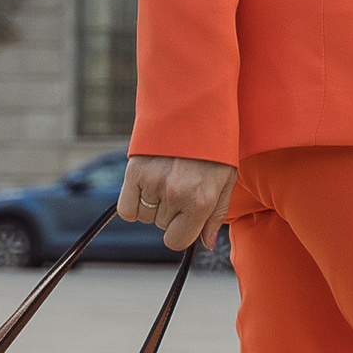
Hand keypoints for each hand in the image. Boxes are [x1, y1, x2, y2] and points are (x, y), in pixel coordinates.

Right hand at [119, 154, 235, 253]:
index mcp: (201, 200)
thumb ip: (216, 215)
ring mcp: (153, 182)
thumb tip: (206, 243)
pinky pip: (126, 209)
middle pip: (161, 226)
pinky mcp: (135, 170)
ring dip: (152, 205)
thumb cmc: (215, 146)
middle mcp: (176, 194)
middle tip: (180, 186)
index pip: (177, 241)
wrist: (196, 109)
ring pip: (144, 217)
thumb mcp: (226, 180)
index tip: (185, 219)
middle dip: (170, 213)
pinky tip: (146, 187)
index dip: (181, 233)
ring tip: (166, 180)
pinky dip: (133, 203)